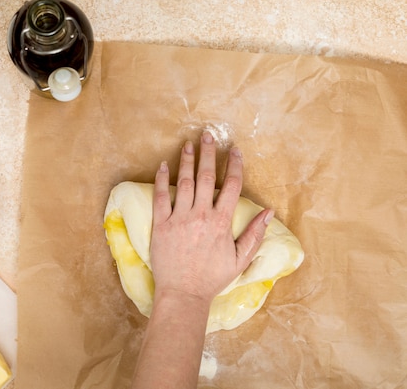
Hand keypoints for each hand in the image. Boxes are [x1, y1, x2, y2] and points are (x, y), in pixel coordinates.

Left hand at [149, 131, 272, 302]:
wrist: (183, 294)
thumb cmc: (212, 278)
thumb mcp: (240, 259)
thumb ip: (254, 234)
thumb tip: (269, 212)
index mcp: (221, 222)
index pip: (232, 187)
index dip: (235, 166)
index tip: (235, 151)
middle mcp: (201, 216)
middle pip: (207, 178)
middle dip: (209, 154)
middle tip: (208, 136)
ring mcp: (179, 219)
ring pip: (184, 183)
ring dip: (187, 161)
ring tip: (188, 144)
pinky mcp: (160, 225)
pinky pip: (160, 197)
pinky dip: (161, 180)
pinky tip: (163, 166)